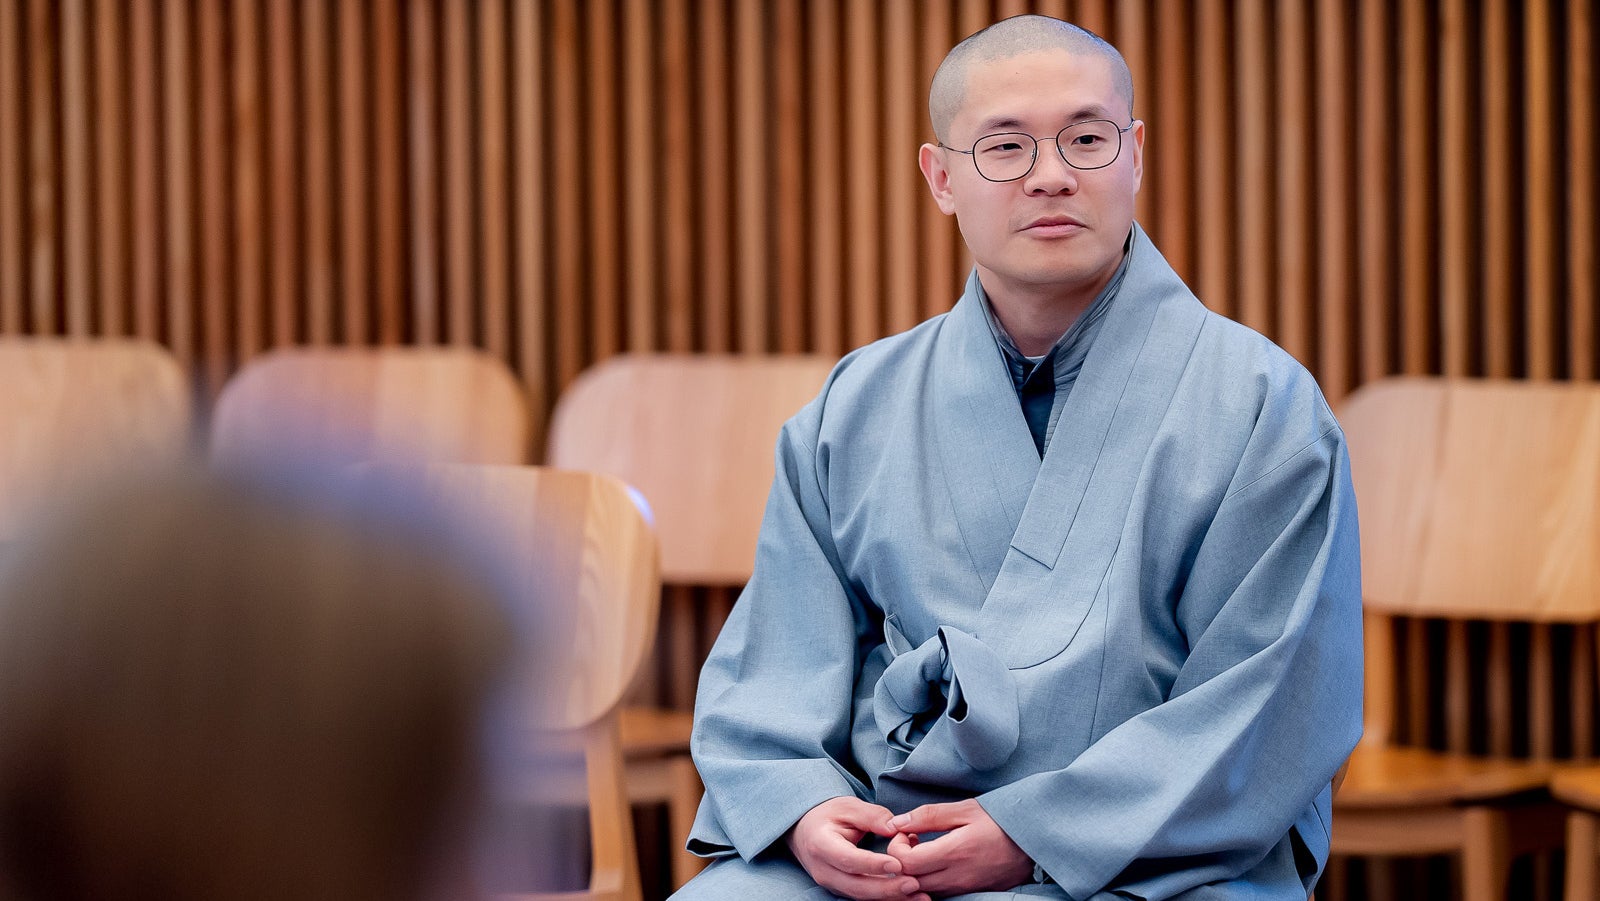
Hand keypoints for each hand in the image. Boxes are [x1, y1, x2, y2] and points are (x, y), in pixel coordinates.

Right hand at [786, 797, 927, 900]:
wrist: (806, 830)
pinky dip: (886, 898)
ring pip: (862, 896)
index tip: (898, 864)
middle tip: (915, 884)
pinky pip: (864, 897)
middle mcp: (823, 870)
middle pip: (857, 886)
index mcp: (822, 845)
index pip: (849, 859)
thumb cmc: (828, 815)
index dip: (873, 864)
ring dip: (891, 898)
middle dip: (887, 888)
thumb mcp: (848, 807)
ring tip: (920, 895)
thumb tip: (895, 828)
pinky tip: (908, 896)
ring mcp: (831, 884)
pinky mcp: (841, 890)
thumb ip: (872, 816)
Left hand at [884, 799, 1033, 896]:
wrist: (1035, 840)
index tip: (906, 832)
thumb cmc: (1000, 820)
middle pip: (910, 881)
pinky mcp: (972, 893)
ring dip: (915, 872)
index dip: (896, 847)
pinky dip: (930, 880)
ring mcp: (965, 888)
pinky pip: (941, 893)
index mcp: (954, 852)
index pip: (906, 863)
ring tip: (925, 850)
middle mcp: (957, 877)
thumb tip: (896, 821)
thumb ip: (929, 816)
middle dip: (901, 862)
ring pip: (924, 890)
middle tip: (911, 841)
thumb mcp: (965, 809)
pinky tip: (939, 862)